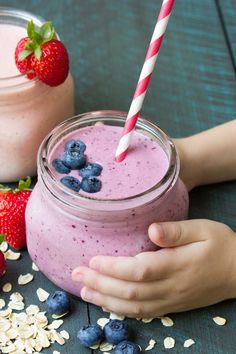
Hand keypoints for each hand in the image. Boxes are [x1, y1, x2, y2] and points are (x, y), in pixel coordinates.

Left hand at [72, 219, 235, 317]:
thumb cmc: (219, 245)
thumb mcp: (202, 230)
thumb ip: (176, 231)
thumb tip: (151, 231)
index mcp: (177, 266)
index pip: (139, 271)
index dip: (113, 268)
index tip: (92, 259)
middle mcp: (171, 287)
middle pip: (130, 291)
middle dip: (100, 283)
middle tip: (76, 274)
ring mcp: (171, 300)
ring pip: (133, 306)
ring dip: (106, 299)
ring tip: (84, 290)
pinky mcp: (172, 306)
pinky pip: (143, 313)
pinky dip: (122, 311)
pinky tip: (107, 304)